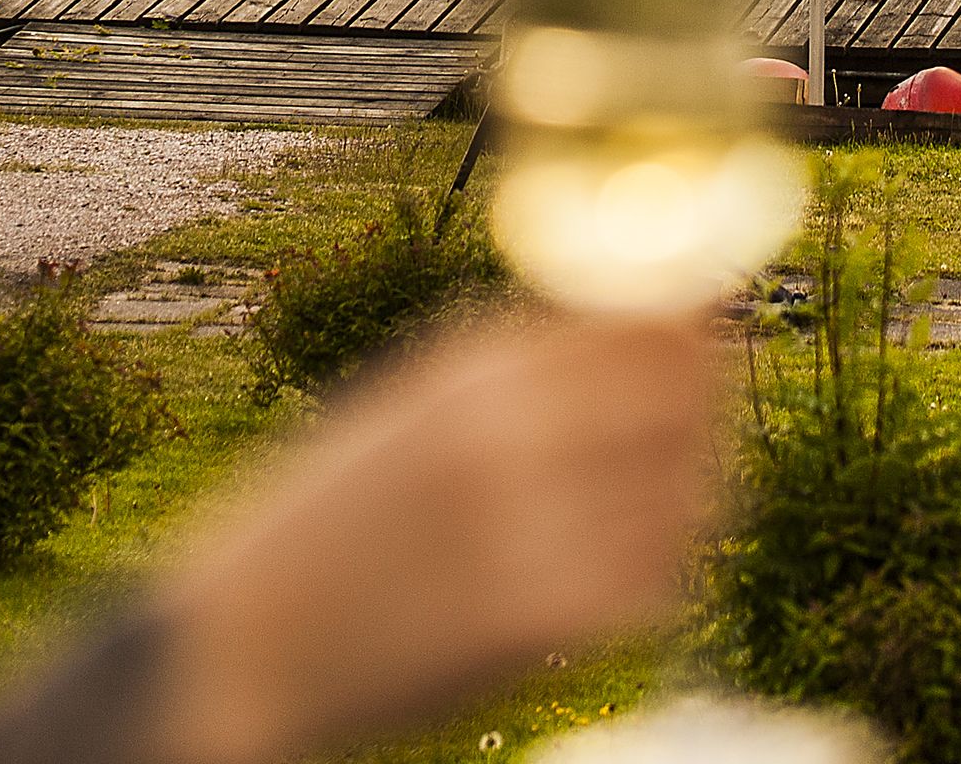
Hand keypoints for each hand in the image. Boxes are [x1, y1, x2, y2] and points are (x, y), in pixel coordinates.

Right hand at [145, 311, 730, 763]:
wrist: (247, 645)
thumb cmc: (324, 525)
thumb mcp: (402, 409)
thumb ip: (511, 371)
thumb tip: (635, 328)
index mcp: (469, 370)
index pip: (635, 316)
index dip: (693, 315)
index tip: (714, 319)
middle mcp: (510, 434)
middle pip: (679, 393)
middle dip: (705, 399)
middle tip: (705, 413)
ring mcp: (534, 527)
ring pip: (684, 490)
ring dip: (692, 486)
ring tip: (668, 491)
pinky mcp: (546, 618)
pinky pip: (655, 581)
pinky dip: (658, 568)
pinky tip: (630, 564)